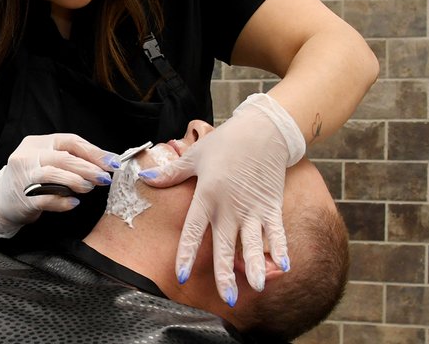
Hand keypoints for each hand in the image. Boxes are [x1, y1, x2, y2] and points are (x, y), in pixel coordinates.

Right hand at [0, 133, 117, 237]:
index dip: (93, 152)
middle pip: (62, 157)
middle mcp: (28, 156)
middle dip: (88, 167)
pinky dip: (61, 200)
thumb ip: (70, 159)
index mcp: (37, 143)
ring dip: (76, 181)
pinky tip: (73, 203)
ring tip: (89, 188)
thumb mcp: (46, 161)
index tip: (112, 163)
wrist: (0, 200)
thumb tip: (105, 162)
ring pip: (52, 174)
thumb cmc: (31, 179)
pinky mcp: (22, 197)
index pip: (69, 141)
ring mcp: (24, 176)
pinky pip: (45, 198)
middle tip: (105, 178)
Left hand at [140, 93, 305, 305]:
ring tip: (257, 286)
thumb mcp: (194, 156)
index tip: (182, 276)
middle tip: (227, 298)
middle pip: (225, 245)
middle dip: (226, 273)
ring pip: (254, 242)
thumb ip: (171, 174)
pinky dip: (281, 248)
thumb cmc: (225, 142)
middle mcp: (230, 207)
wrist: (262, 130)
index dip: (187, 254)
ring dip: (256, 265)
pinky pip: (277, 231)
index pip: (194, 231)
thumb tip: (145, 178)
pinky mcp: (272, 205)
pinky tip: (283, 267)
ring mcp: (254, 208)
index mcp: (207, 196)